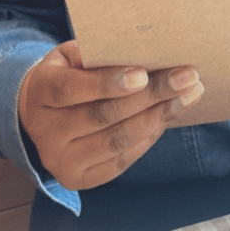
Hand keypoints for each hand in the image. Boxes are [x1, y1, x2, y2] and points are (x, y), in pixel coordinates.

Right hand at [18, 40, 203, 190]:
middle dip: (151, 95)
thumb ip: (96, 54)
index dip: (108, 82)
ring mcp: (61, 161)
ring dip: (159, 117)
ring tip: (189, 95)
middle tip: (187, 77)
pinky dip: (149, 137)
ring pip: (117, 141)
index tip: (143, 73)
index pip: (72, 89)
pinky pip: (121, 160)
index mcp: (40, 91)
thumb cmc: (67, 73)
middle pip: (103, 115)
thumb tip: (137, 51)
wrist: (40, 112)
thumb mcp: (71, 55)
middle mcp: (46, 132)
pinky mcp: (79, 179)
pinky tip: (169, 116)